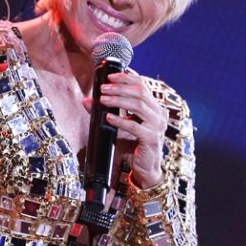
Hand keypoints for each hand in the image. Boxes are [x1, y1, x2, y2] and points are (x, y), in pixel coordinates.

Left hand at [82, 72, 167, 188]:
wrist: (145, 168)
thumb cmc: (133, 146)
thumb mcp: (119, 126)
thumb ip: (106, 112)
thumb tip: (87, 101)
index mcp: (154, 107)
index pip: (142, 85)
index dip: (126, 78)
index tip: (110, 77)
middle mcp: (158, 114)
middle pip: (140, 92)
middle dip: (119, 88)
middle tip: (103, 88)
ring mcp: (157, 126)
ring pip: (139, 105)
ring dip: (118, 100)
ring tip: (103, 100)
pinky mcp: (151, 139)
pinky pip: (134, 126)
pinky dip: (120, 120)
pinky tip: (108, 117)